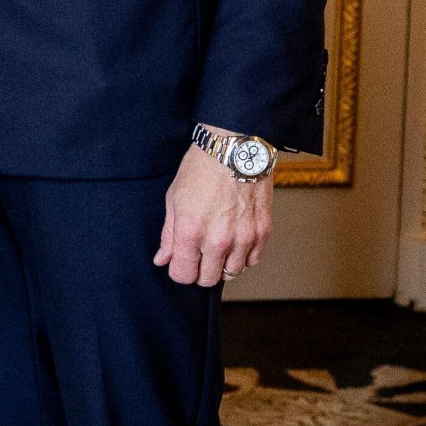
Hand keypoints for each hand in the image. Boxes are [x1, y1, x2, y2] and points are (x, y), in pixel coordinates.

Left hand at [154, 144, 272, 286]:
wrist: (235, 146)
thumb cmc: (202, 168)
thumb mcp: (174, 199)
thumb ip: (169, 234)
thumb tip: (162, 259)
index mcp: (191, 232)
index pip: (183, 275)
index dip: (180, 270)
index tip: (182, 260)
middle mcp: (218, 240)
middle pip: (208, 279)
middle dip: (201, 270)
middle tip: (200, 253)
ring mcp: (243, 237)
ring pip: (232, 272)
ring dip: (224, 263)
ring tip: (219, 244)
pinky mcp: (263, 231)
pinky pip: (253, 260)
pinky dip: (244, 255)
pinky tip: (236, 239)